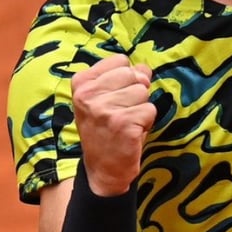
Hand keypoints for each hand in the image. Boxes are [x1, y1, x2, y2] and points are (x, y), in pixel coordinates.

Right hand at [70, 54, 156, 195]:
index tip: (114, 98)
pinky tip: (131, 133)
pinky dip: (147, 123)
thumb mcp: (104, 99)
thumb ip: (122, 78)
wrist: (102, 170)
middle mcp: (89, 94)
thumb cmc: (105, 130)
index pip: (120, 61)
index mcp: (81, 83)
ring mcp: (105, 109)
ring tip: (126, 123)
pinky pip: (150, 110)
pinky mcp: (123, 123)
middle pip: (134, 75)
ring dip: (141, 109)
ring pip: (143, 91)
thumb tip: (144, 68)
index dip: (126, 78)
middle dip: (135, 93)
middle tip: (122, 113)